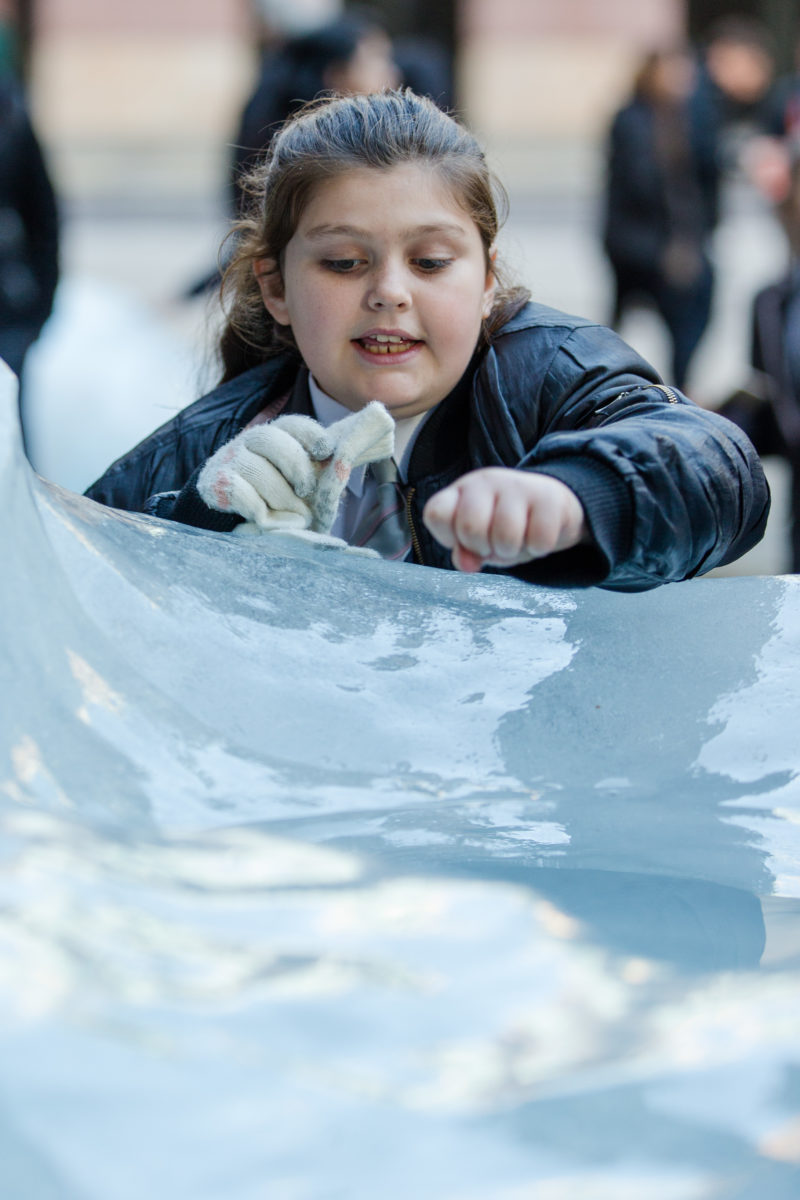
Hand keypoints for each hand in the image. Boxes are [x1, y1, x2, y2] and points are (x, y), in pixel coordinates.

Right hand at [197, 402, 394, 533]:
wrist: (233, 513)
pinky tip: (264, 518)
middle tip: (305, 492)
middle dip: (294, 467)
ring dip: (279, 496)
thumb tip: (381, 431)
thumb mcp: (308, 475)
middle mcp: (249, 441)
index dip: (309, 435)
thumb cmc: (280, 493)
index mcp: (277, 435)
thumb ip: (335, 457)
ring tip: (292, 516)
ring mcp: (229, 461)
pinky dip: (256, 508)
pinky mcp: (213, 484)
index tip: (326, 451)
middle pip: (271, 439)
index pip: (293, 424)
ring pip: (255, 468)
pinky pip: (236, 490)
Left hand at [422, 467, 587, 572]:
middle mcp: (485, 482)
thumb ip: (465, 553)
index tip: (465, 541)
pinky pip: (539, 539)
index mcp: (460, 492)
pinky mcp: (548, 495)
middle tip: (494, 544)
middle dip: (483, 548)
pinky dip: (538, 548)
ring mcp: (517, 485)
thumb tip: (467, 564)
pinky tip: (537, 536)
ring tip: (516, 541)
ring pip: (506, 536)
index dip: (448, 537)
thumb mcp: (479, 543)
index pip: (437, 514)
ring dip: (512, 551)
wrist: (552, 507)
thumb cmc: (506, 528)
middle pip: (470, 528)